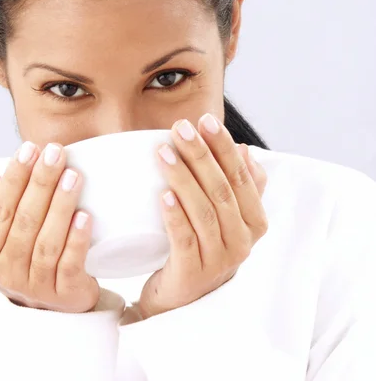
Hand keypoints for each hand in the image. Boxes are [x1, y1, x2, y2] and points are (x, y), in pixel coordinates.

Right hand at [0, 142, 99, 312]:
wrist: (51, 301)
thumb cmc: (24, 256)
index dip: (13, 178)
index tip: (29, 149)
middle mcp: (4, 271)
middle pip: (23, 221)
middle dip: (40, 183)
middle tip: (55, 153)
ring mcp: (34, 285)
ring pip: (46, 242)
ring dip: (60, 205)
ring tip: (73, 176)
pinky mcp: (64, 294)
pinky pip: (70, 264)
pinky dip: (77, 239)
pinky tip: (85, 216)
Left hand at [138, 114, 267, 318]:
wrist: (182, 298)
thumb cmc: (203, 246)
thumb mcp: (227, 217)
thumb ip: (240, 186)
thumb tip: (244, 150)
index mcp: (254, 221)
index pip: (241, 177)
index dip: (223, 147)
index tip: (204, 120)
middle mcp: (242, 241)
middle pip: (222, 190)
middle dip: (200, 155)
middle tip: (180, 128)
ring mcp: (219, 260)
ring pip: (203, 212)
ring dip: (183, 178)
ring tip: (163, 152)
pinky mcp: (192, 274)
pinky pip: (184, 240)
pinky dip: (174, 216)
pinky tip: (162, 194)